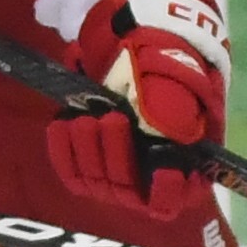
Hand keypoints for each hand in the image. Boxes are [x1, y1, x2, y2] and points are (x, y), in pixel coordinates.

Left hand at [47, 0, 227, 216]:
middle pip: (130, 190)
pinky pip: (71, 172)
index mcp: (184, 162)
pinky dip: (63, 149)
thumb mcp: (178, 76)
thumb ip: (175, 101)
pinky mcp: (86, 165)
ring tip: (87, 118)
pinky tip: (62, 123)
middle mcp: (148, 176)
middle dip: (118, 155)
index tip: (165, 170)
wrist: (132, 48)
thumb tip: (172, 130)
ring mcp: (116, 173)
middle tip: (113, 119)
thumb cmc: (166, 64)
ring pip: (98, 182)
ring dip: (89, 150)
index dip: (169, 192)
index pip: (176, 198)